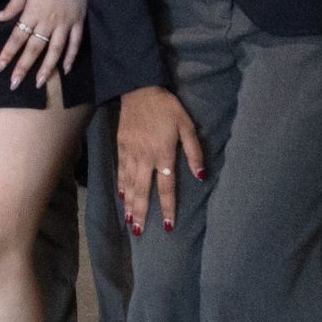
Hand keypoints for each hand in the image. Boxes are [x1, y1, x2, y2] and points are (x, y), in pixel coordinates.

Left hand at [0, 0, 84, 89]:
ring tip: (39, 83)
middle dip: (24, 67)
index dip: (8, 53)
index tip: (0, 67)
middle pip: (34, 48)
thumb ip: (13, 5)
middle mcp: (48, 22)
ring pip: (55, 50)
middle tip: (15, 84)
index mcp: (32, 13)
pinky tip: (65, 70)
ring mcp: (65, 24)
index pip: (17, 37)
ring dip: (47, 68)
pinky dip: (71, 57)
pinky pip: (75, 43)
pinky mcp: (78, 22)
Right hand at [116, 85, 203, 234]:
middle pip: (143, 191)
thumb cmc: (167, 108)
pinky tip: (122, 198)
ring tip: (129, 222)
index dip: (168, 207)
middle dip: (142, 213)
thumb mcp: (187, 125)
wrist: (139, 89)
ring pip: (130, 184)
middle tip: (139, 232)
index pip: (166, 187)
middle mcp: (145, 158)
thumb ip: (194, 152)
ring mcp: (130, 153)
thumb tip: (201, 176)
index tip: (168, 225)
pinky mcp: (120, 146)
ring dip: (130, 204)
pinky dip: (121, 186)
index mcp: (163, 154)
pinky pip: (121, 171)